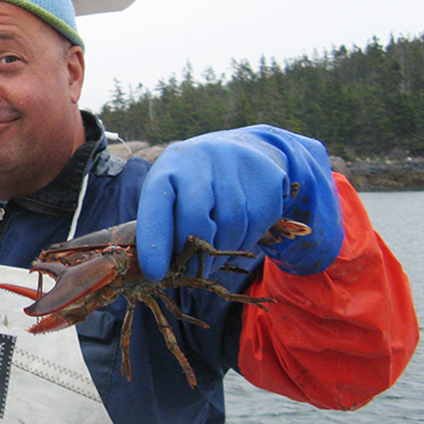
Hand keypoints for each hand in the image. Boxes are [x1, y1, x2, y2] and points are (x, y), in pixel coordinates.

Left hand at [136, 125, 343, 280]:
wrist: (241, 150)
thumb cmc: (194, 184)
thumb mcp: (171, 193)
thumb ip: (164, 224)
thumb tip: (159, 271)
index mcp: (170, 165)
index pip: (157, 204)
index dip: (154, 241)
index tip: (155, 273)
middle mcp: (202, 159)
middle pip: (197, 218)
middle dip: (193, 254)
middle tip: (191, 272)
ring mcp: (238, 165)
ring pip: (231, 226)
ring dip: (220, 252)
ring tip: (212, 259)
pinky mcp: (268, 178)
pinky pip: (257, 225)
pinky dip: (244, 242)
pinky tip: (236, 239)